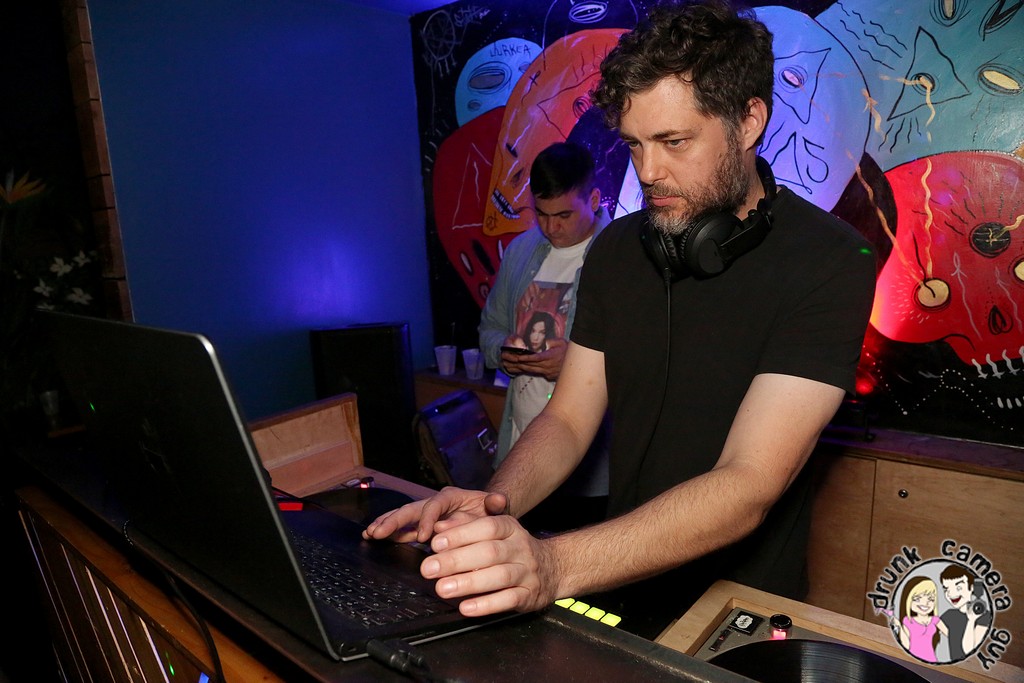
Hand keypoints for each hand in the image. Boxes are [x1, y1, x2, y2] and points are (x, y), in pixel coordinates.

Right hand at [362, 487, 507, 543]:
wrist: (488, 516)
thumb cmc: (491, 511)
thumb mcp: (497, 506)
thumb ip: (497, 503)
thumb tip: (495, 500)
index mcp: (451, 496)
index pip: (435, 505)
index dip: (427, 519)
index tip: (422, 536)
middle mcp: (435, 503)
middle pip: (412, 508)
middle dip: (394, 520)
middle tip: (378, 532)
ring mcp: (426, 515)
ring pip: (402, 517)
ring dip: (386, 525)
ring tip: (370, 534)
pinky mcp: (421, 527)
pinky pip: (403, 529)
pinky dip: (388, 532)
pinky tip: (372, 537)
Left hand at [423, 514, 559, 615]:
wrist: (553, 568)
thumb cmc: (513, 549)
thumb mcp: (495, 532)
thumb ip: (466, 527)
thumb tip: (438, 528)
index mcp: (510, 528)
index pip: (486, 527)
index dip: (461, 534)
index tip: (436, 543)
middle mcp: (520, 547)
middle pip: (489, 552)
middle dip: (456, 560)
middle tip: (429, 569)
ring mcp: (527, 571)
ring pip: (499, 576)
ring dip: (468, 583)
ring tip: (442, 588)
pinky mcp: (529, 594)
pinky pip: (509, 599)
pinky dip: (486, 604)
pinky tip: (466, 607)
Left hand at [503, 338, 566, 380]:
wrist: (577, 364)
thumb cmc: (568, 351)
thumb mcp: (561, 342)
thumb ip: (551, 341)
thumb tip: (544, 341)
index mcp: (551, 357)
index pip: (536, 358)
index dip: (527, 358)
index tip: (518, 357)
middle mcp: (548, 366)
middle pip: (531, 365)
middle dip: (520, 363)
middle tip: (510, 359)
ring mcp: (548, 372)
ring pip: (532, 370)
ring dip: (522, 367)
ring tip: (512, 364)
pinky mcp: (549, 376)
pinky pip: (537, 373)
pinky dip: (529, 370)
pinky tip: (522, 368)